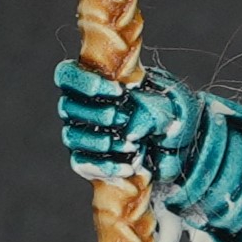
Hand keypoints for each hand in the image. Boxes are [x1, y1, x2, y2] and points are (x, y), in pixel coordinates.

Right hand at [55, 60, 200, 187]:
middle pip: (67, 106)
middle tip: (124, 117)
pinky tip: (129, 167)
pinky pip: (82, 163)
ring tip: (131, 145)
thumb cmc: (165, 113)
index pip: (67, 74)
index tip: (118, 90)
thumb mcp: (164, 96)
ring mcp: (80, 134)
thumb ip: (147, 94)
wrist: (174, 147)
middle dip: (98, 113)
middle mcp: (79, 107)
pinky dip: (106, 165)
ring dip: (100, 140)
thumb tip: (130, 109)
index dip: (84, 81)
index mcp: (94, 82)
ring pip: (71, 135)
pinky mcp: (85, 161)